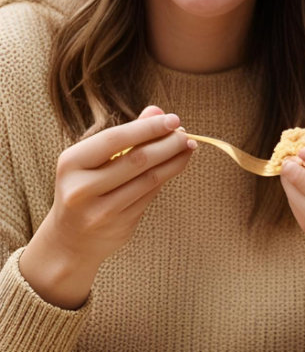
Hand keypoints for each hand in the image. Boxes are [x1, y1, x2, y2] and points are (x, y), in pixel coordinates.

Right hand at [21, 106, 194, 307]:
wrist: (69, 240)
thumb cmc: (84, 188)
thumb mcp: (93, 160)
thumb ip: (125, 135)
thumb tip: (157, 112)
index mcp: (71, 163)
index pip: (115, 139)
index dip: (148, 128)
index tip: (173, 119)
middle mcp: (82, 188)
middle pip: (137, 160)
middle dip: (168, 144)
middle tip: (186, 135)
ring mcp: (101, 210)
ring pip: (149, 179)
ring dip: (174, 161)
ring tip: (188, 147)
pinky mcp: (120, 225)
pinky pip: (150, 195)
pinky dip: (166, 177)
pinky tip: (177, 164)